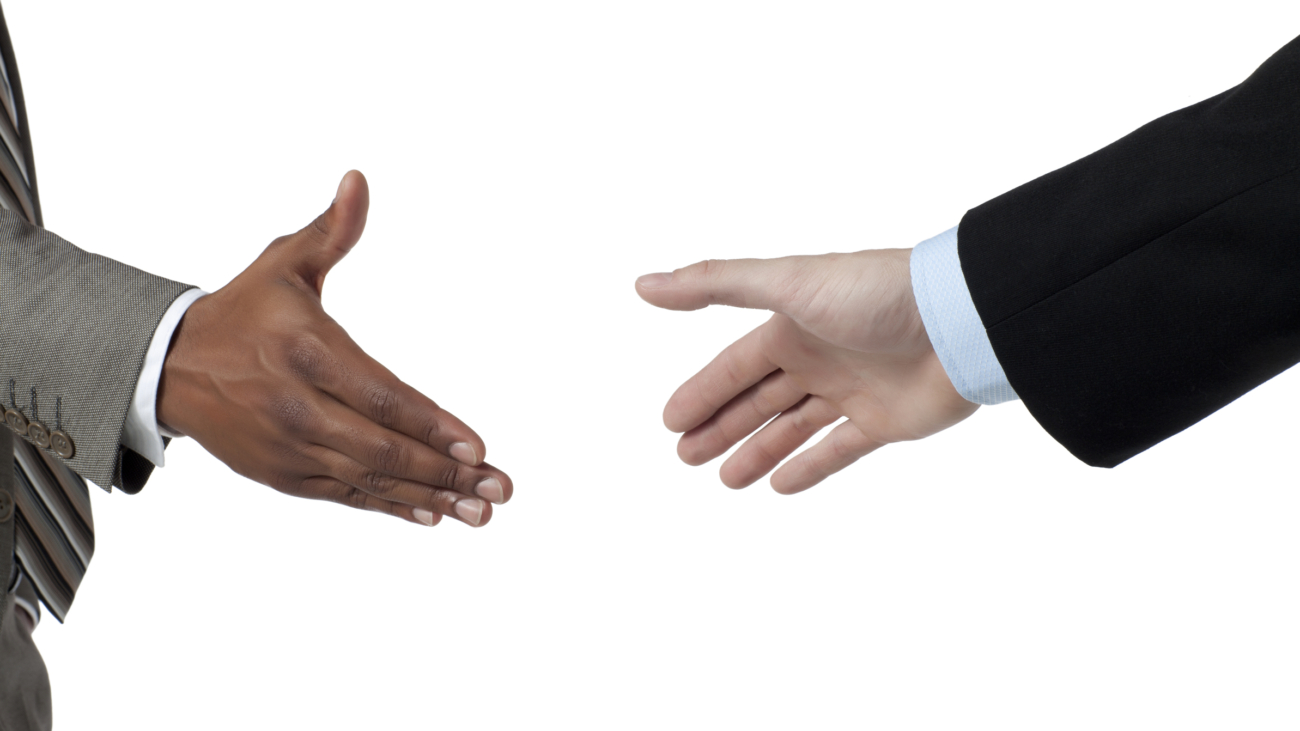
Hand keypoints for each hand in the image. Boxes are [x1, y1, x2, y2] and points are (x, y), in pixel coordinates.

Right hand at [158, 171, 511, 526]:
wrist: (167, 367)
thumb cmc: (244, 310)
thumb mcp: (283, 262)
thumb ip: (332, 230)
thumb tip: (359, 181)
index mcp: (307, 351)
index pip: (382, 395)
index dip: (431, 425)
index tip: (477, 446)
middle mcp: (298, 406)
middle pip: (383, 448)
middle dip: (448, 473)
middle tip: (501, 488)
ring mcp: (290, 447)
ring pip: (371, 479)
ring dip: (431, 497)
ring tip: (482, 512)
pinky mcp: (283, 475)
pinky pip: (346, 497)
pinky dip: (391, 507)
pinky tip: (433, 515)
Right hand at [636, 249, 977, 493]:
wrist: (959, 320)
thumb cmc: (874, 293)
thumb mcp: (786, 283)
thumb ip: (715, 284)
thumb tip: (644, 285)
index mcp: (792, 325)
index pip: (735, 367)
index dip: (703, 393)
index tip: (670, 423)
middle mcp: (819, 357)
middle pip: (758, 399)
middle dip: (720, 426)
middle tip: (685, 456)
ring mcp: (852, 391)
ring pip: (792, 427)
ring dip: (757, 450)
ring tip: (723, 478)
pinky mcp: (885, 422)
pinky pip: (839, 449)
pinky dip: (809, 467)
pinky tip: (780, 485)